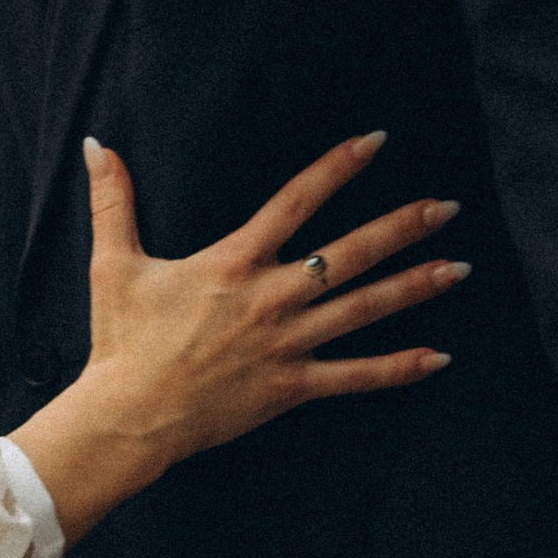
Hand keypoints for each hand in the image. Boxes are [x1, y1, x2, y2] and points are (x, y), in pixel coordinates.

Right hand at [13, 132, 464, 545]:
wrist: (130, 416)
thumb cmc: (122, 340)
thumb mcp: (113, 263)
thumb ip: (113, 200)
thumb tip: (97, 144)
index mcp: (234, 262)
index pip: (296, 201)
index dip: (337, 167)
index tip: (377, 142)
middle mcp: (270, 297)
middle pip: (350, 253)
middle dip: (403, 227)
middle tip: (448, 206)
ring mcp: (287, 344)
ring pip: (364, 310)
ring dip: (415, 287)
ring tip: (460, 268)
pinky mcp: (291, 385)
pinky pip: (355, 377)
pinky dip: (398, 369)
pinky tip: (440, 358)